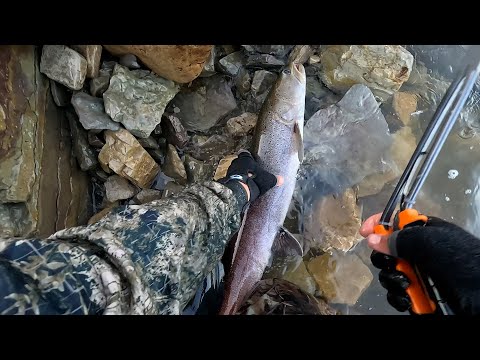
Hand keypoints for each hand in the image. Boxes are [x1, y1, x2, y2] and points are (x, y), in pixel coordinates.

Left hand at [221, 150, 282, 202]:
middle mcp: (236, 162)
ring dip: (239, 173)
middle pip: (239, 161)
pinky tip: (240, 185)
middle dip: (244, 166)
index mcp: (245, 158)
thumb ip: (274, 179)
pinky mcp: (226, 180)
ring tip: (245, 179)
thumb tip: (282, 180)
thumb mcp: (267, 180)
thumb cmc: (254, 180)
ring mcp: (229, 171)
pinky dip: (235, 181)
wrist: (240, 190)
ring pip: (234, 170)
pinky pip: (231, 178)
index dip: (247, 156)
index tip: (251, 159)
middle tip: (250, 171)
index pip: (245, 153)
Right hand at [360, 213, 479, 314]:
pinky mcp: (418, 295)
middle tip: (391, 264)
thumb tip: (372, 239)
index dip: (378, 224)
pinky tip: (407, 299)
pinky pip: (396, 293)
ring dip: (392, 279)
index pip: (396, 222)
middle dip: (384, 257)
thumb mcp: (431, 242)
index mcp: (426, 232)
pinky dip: (398, 297)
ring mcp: (419, 274)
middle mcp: (420, 252)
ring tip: (407, 284)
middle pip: (387, 250)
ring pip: (389, 273)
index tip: (364, 232)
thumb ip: (400, 238)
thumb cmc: (461, 262)